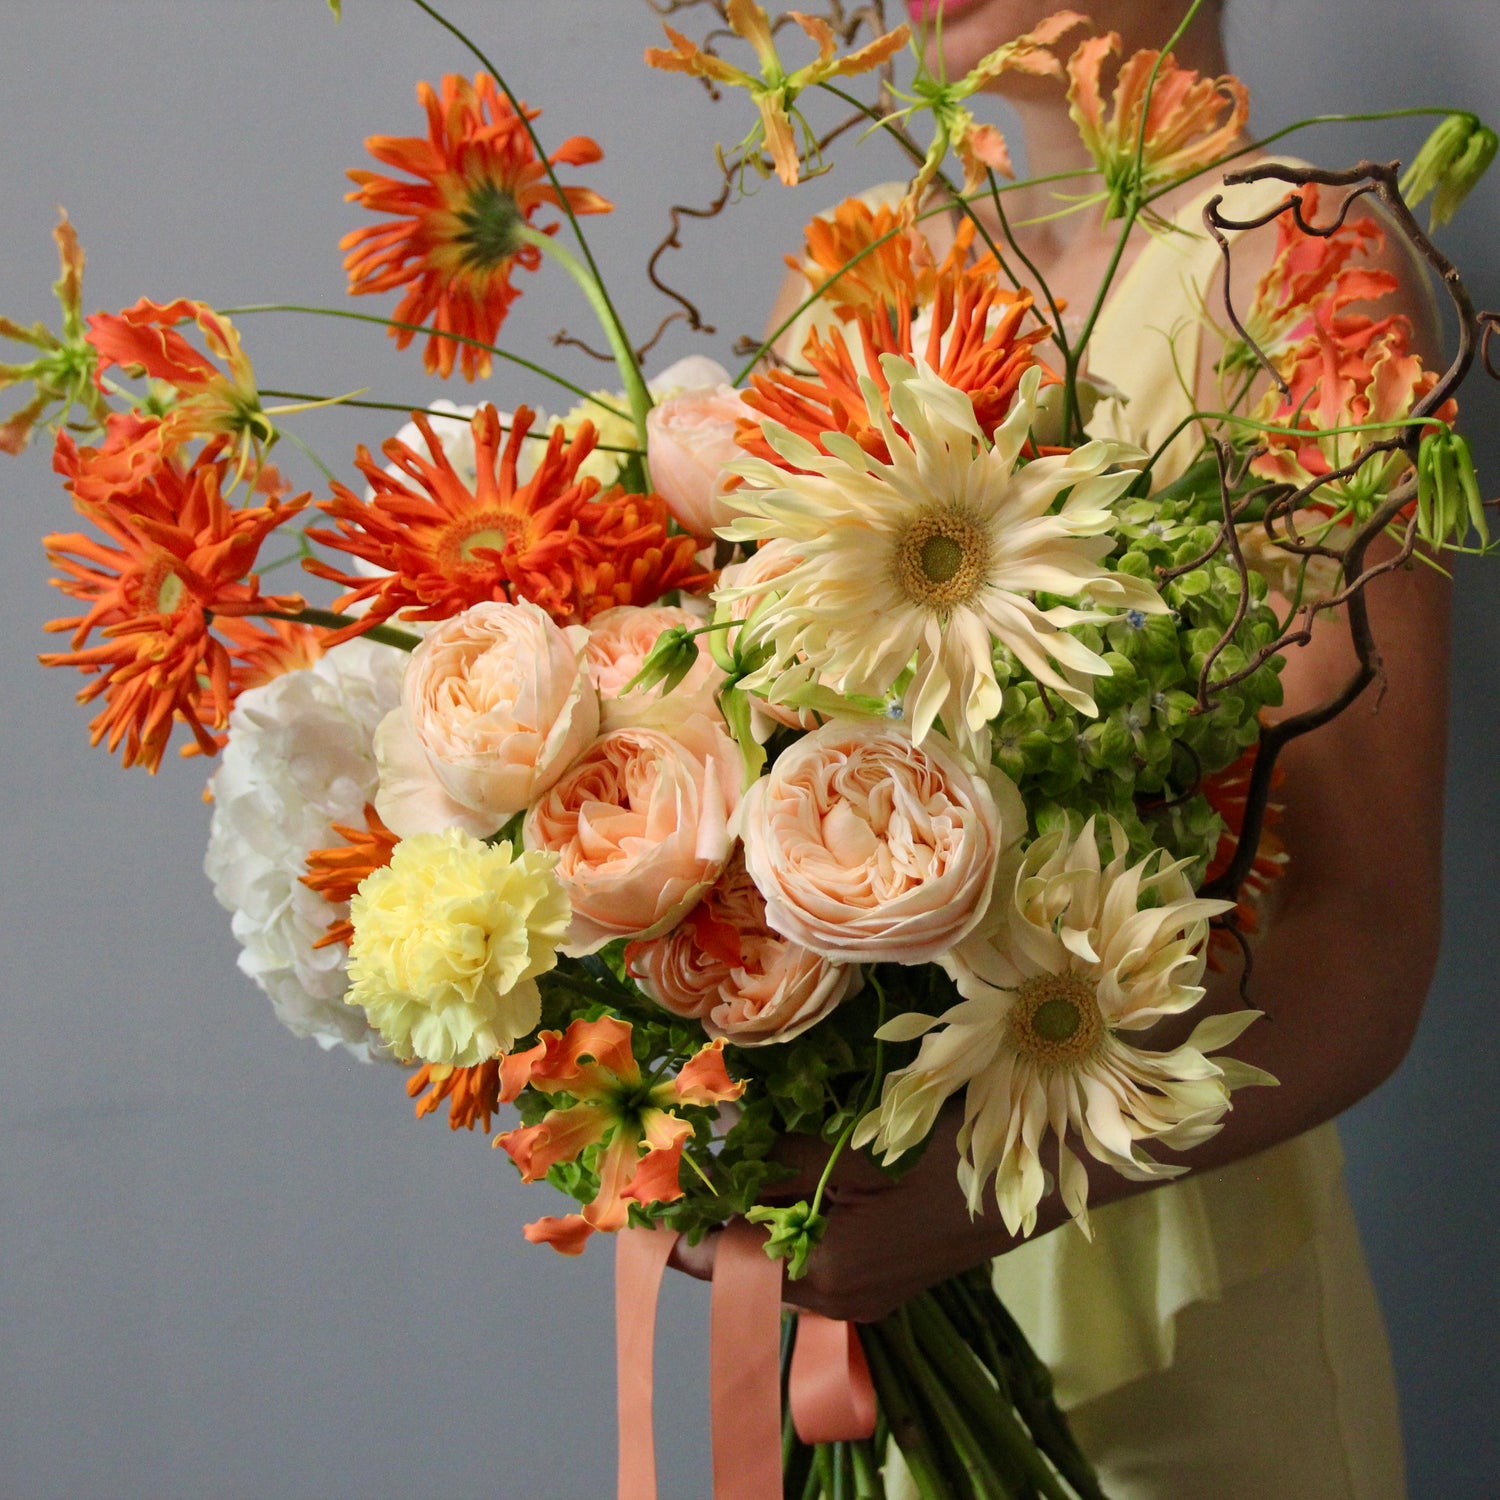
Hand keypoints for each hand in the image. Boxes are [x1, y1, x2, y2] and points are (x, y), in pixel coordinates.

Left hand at [670, 1108, 1022, 1322]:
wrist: (1042, 1175)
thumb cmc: (949, 1154)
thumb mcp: (854, 1150)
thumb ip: (779, 1157)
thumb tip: (715, 1140)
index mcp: (824, 1274)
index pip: (717, 1263)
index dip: (668, 1229)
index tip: (627, 1200)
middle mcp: (834, 1300)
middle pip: (739, 1271)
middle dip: (698, 1224)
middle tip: (664, 1171)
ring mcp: (859, 1295)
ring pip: (771, 1265)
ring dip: (737, 1224)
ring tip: (705, 1172)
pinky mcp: (876, 1279)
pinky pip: (805, 1259)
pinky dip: (778, 1227)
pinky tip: (769, 1185)